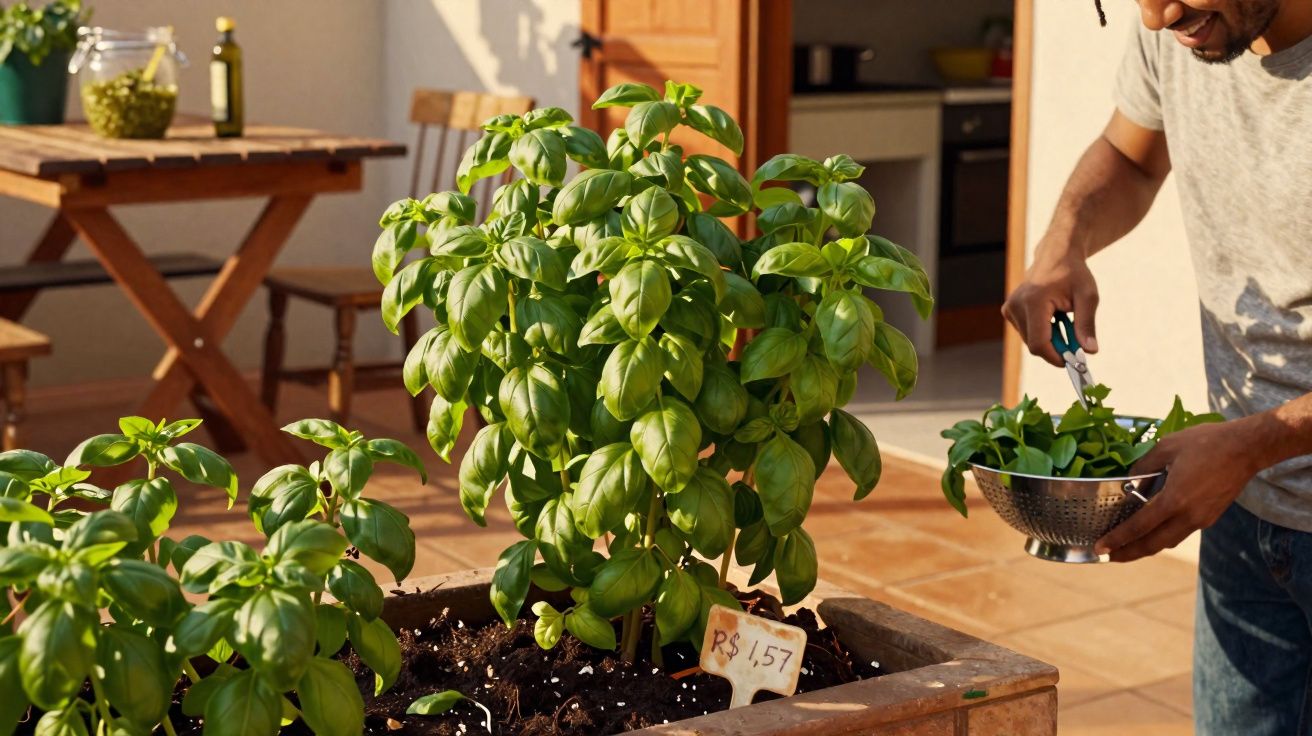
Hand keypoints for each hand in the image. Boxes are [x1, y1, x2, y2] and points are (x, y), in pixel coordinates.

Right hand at [1001, 244, 1099, 366]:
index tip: (1073, 360)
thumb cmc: (1074, 274)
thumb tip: (1090, 352)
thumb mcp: (1087, 297)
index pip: (1038, 343)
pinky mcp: (1009, 310)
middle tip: (1076, 338)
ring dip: (1050, 339)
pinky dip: (1042, 332)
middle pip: (1034, 344)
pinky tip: (1053, 316)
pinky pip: (1026, 332)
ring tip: (1064, 320)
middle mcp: (1016, 305)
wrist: (1056, 255)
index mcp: (1033, 301)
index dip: (1055, 357)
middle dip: (1056, 348)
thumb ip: (1087, 325)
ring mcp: (1010, 308)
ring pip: (1030, 341)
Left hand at [1095, 420, 1259, 561]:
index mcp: (1175, 500)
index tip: (1100, 548)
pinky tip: (1151, 531)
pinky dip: (1162, 537)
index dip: (1118, 539)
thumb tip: (1130, 482)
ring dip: (1146, 547)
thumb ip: (1144, 466)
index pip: (1139, 527)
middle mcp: (1188, 516)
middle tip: (1107, 556)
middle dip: (1128, 553)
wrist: (1247, 448)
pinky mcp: (1210, 517)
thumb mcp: (1167, 447)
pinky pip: (1181, 533)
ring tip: (1126, 548)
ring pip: (1168, 542)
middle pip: (1153, 544)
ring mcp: (1202, 519)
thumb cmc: (1207, 442)